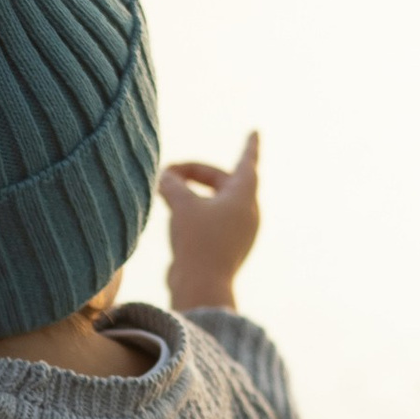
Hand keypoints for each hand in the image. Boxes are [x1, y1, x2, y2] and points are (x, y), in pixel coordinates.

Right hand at [157, 130, 260, 312]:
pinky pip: (211, 220)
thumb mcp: (182, 205)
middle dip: (196, 173)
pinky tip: (174, 213)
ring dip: (193, 193)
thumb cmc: (197, 241)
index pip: (247, 162)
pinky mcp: (225, 248)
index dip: (249, 146)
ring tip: (166, 191)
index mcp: (244, 197)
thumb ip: (172, 185)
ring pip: (215, 202)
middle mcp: (246, 213)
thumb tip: (164, 178)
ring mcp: (238, 232)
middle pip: (223, 181)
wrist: (201, 286)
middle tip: (168, 172)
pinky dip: (194, 210)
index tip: (256, 132)